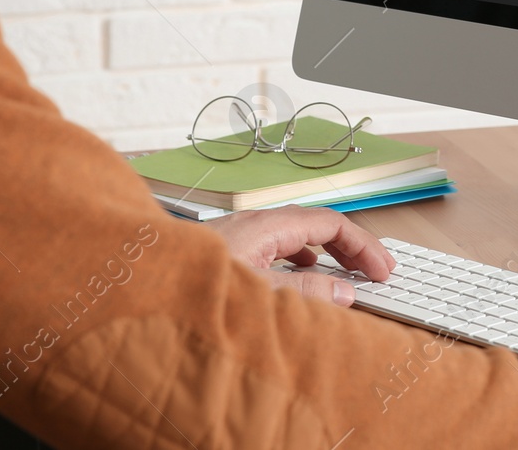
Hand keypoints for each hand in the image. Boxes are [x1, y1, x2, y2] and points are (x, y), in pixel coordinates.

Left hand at [203, 206, 394, 306]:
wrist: (136, 288)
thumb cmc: (187, 286)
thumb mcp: (258, 295)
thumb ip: (305, 295)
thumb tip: (343, 292)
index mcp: (264, 226)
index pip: (329, 222)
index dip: (362, 244)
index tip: (382, 269)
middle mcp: (252, 225)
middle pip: (315, 225)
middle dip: (350, 246)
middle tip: (377, 271)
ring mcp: (238, 238)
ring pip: (295, 237)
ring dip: (326, 255)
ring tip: (346, 277)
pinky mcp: (226, 254)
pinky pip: (276, 250)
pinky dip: (300, 263)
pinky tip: (300, 281)